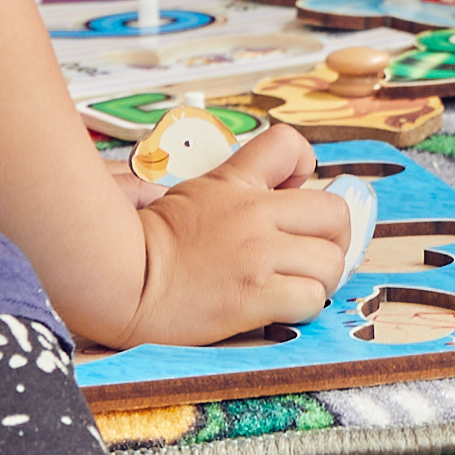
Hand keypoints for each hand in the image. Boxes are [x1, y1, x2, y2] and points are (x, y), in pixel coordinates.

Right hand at [111, 128, 359, 344]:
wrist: (120, 280)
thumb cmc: (143, 243)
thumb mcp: (186, 194)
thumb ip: (226, 190)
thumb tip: (252, 192)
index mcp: (234, 182)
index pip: (290, 145)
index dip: (304, 167)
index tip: (294, 194)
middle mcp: (254, 213)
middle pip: (334, 213)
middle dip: (333, 238)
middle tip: (313, 256)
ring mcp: (257, 254)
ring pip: (330, 262)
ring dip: (319, 280)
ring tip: (294, 288)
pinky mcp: (254, 295)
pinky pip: (311, 299)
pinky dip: (303, 308)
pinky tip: (279, 309)